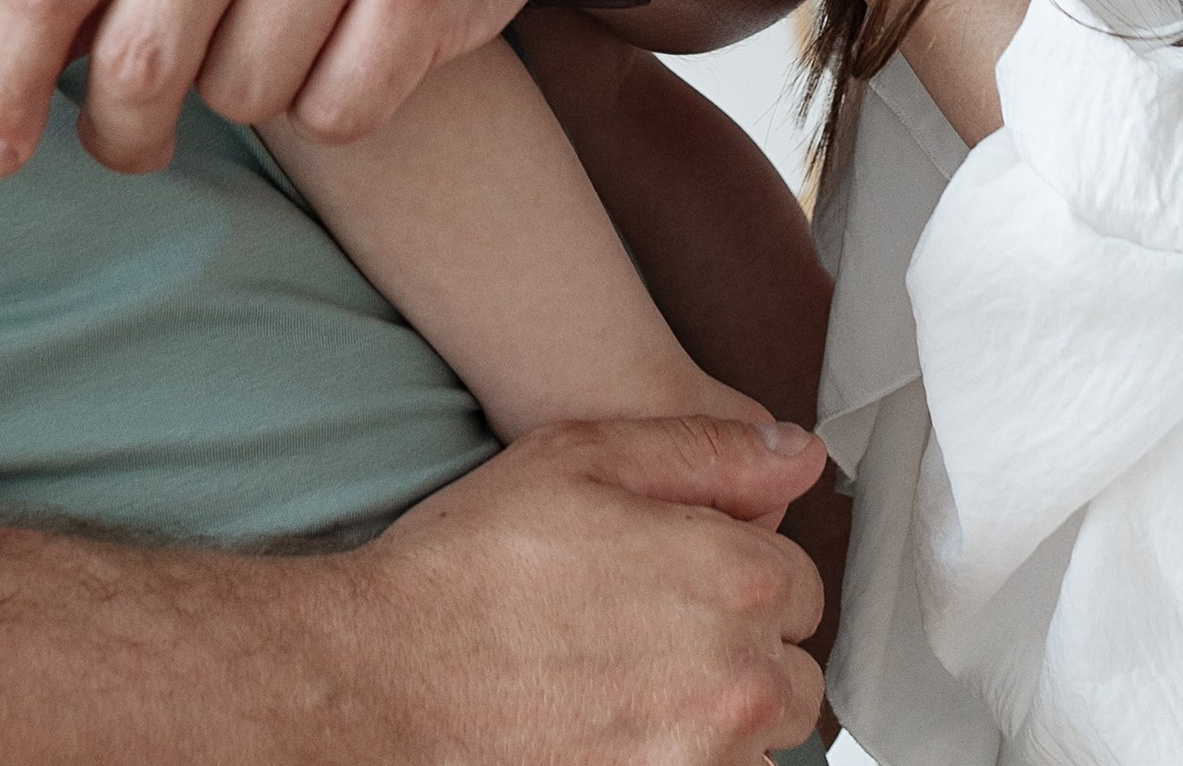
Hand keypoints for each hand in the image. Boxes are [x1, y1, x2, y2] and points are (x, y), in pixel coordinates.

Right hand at [362, 417, 827, 764]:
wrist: (381, 682)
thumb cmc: (471, 565)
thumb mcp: (583, 455)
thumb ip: (707, 449)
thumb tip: (797, 455)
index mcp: (733, 577)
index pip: (801, 584)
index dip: (743, 572)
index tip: (687, 579)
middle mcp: (735, 682)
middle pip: (792, 678)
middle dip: (741, 655)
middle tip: (653, 639)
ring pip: (756, 750)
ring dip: (715, 725)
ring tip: (629, 694)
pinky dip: (680, 765)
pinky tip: (617, 736)